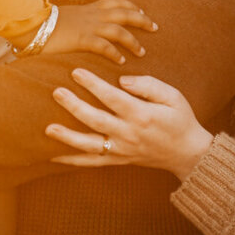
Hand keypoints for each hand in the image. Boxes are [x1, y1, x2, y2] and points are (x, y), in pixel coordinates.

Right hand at [39, 0, 156, 66]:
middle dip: (141, 19)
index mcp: (88, 9)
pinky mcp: (81, 39)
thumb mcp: (65, 18)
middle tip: (154, 27)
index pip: (115, 2)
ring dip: (133, 40)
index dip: (131, 6)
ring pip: (119, 29)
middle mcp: (92, 15)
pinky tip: (121, 62)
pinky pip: (104, 46)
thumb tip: (77, 29)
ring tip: (142, 51)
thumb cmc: (43, 23)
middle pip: (124, 12)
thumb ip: (76, 22)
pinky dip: (115, 53)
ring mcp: (88, 26)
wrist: (30, 23)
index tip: (142, 11)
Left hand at [45, 67, 213, 182]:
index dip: (93, 84)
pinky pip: (91, 162)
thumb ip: (148, 85)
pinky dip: (71, 161)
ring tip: (48, 129)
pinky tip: (52, 156)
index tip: (76, 72)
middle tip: (56, 92)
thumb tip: (122, 80)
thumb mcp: (173, 96)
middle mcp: (129, 134)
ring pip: (89, 145)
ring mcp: (122, 150)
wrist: (187, 153)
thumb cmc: (180, 120)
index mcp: (142, 115)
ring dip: (67, 137)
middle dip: (74, 106)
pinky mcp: (118, 160)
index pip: (112, 97)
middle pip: (95, 120)